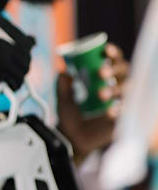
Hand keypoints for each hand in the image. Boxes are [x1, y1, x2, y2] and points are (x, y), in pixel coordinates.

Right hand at [0, 14, 34, 88]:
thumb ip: (3, 36)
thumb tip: (34, 39)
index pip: (23, 39)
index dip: (19, 54)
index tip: (13, 62)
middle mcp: (4, 30)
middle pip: (25, 52)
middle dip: (20, 65)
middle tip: (10, 74)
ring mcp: (3, 43)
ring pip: (24, 64)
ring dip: (18, 75)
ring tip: (8, 80)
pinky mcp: (0, 59)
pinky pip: (16, 76)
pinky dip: (15, 84)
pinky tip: (9, 86)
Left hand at [56, 43, 128, 161]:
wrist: (70, 139)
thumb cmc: (70, 116)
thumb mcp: (63, 99)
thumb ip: (62, 85)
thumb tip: (64, 72)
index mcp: (103, 79)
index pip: (113, 61)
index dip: (112, 53)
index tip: (105, 50)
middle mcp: (115, 87)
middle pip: (124, 72)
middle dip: (114, 70)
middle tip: (101, 73)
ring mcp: (121, 102)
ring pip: (128, 90)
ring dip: (116, 89)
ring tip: (101, 95)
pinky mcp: (122, 119)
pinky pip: (127, 112)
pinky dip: (119, 110)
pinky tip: (110, 112)